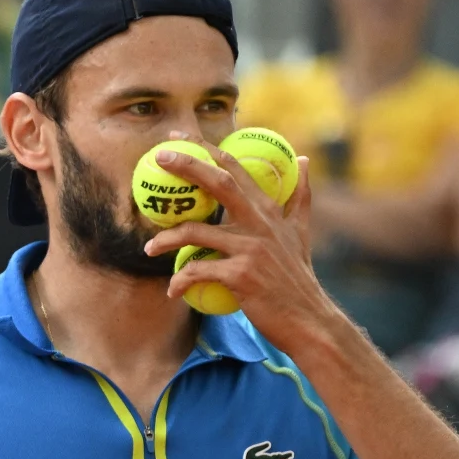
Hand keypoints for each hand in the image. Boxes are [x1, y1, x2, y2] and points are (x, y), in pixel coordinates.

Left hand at [144, 141, 343, 350]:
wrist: (309, 319)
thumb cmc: (298, 276)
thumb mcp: (302, 232)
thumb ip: (300, 195)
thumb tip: (305, 159)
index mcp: (268, 210)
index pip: (235, 169)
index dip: (206, 149)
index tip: (177, 138)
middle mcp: (260, 223)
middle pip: (218, 183)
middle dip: (186, 165)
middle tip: (158, 158)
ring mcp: (250, 247)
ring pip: (195, 232)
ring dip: (166, 240)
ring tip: (150, 249)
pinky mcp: (240, 275)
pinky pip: (197, 271)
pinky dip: (180, 281)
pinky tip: (172, 290)